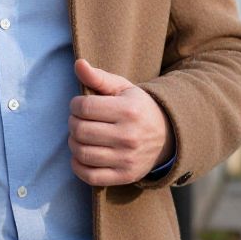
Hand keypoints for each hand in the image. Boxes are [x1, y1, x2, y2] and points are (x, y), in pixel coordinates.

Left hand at [68, 59, 174, 185]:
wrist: (167, 136)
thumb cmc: (137, 108)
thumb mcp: (122, 88)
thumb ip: (98, 77)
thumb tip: (78, 63)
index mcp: (128, 110)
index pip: (84, 107)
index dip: (74, 105)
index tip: (79, 105)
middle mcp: (128, 136)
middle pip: (80, 130)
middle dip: (73, 123)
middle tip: (79, 121)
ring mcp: (127, 158)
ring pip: (82, 153)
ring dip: (73, 143)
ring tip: (80, 136)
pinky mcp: (125, 176)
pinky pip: (90, 176)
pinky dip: (78, 166)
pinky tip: (81, 155)